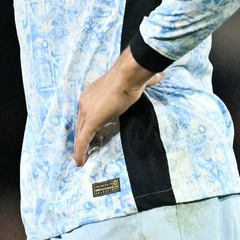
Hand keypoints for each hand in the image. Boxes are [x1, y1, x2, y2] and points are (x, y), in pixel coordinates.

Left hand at [72, 50, 162, 166]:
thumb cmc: (129, 80)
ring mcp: (86, 112)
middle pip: (80, 124)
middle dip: (80, 137)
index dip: (85, 125)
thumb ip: (135, 87)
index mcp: (91, 94)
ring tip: (80, 158)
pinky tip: (80, 162)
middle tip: (81, 150)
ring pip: (80, 133)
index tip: (86, 134)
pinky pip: (83, 140)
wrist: (125, 77)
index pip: (85, 113)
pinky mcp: (91, 121)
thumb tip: (159, 77)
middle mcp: (85, 102)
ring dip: (80, 146)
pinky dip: (80, 151)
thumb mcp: (129, 85)